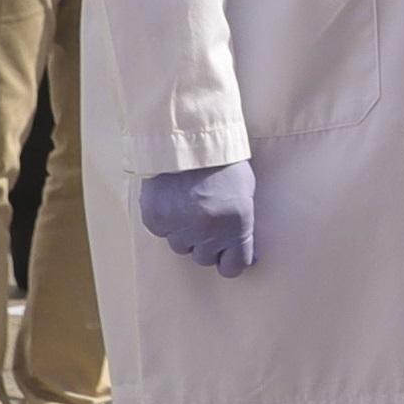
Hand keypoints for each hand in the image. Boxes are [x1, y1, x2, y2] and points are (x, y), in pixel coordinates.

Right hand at [139, 160, 259, 277]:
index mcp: (236, 227)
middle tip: (206, 218)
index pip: (233, 267)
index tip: (228, 254)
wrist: (188, 136)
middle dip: (206, 243)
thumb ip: (242, 224)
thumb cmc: (224, 161)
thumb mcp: (245, 193)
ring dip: (185, 232)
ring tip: (188, 204)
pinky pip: (161, 232)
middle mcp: (208, 233)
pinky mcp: (156, 219)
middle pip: (204, 258)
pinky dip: (166, 220)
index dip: (230, 260)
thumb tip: (247, 254)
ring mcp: (180, 228)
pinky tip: (172, 199)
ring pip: (181, 246)